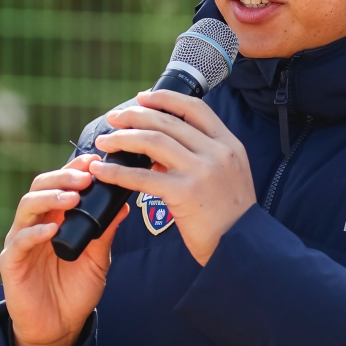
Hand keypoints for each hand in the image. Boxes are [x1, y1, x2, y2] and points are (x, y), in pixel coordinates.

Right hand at [0, 153, 128, 345]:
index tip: (95, 160)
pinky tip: (52, 231)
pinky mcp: (11, 262)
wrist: (59, 328)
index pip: (61, 184)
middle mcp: (36, 224)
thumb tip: (124, 207)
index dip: (74, 169)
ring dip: (50, 198)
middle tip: (86, 176)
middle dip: (62, 176)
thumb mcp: (98, 260)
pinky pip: (19, 242)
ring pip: (27, 207)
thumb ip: (105, 234)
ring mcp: (20, 241)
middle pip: (40, 187)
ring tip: (72, 197)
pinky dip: (35, 233)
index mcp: (55, 219)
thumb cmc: (75, 292)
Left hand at [91, 90, 255, 265]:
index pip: (194, 108)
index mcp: (229, 144)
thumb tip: (160, 150)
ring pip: (152, 141)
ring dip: (122, 138)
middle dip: (134, 116)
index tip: (143, 98)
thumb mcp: (228, 175)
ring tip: (104, 141)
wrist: (243, 248)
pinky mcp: (184, 194)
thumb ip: (202, 157)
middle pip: (167, 122)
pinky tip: (102, 171)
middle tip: (113, 118)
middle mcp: (216, 152)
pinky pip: (142, 177)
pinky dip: (117, 172)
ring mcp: (201, 171)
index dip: (165, 98)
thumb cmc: (231, 216)